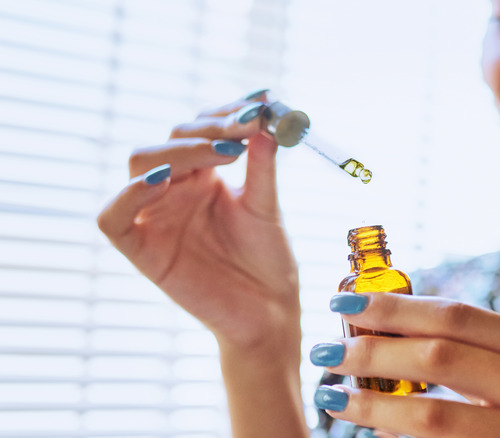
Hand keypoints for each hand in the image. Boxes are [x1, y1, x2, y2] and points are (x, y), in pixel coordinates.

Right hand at [97, 91, 299, 353]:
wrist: (269, 313)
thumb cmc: (268, 261)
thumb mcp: (267, 207)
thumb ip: (262, 166)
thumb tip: (264, 119)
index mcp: (204, 177)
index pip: (200, 129)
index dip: (225, 112)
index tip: (260, 102)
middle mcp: (176, 190)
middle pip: (170, 139)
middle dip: (208, 129)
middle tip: (245, 127)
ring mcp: (155, 217)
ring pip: (141, 164)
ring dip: (179, 151)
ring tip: (223, 152)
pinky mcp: (141, 250)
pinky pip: (113, 217)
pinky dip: (129, 194)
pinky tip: (164, 180)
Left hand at [311, 292, 499, 437]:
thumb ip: (477, 357)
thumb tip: (388, 337)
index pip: (460, 315)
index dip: (397, 306)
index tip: (347, 302)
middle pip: (442, 356)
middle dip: (375, 350)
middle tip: (328, 349)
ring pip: (436, 415)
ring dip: (375, 406)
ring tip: (333, 396)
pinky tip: (375, 435)